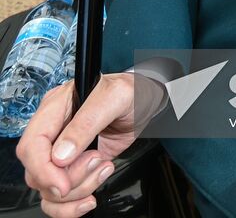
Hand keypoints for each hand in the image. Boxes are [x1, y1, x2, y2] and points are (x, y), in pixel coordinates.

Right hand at [17, 72, 163, 216]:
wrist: (143, 102)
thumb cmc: (130, 91)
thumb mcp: (113, 98)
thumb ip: (87, 123)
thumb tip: (60, 156)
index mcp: (55, 107)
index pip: (31, 145)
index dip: (43, 169)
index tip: (64, 184)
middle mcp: (53, 130)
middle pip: (36, 172)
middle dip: (67, 180)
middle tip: (96, 162)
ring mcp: (61, 151)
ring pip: (47, 190)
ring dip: (77, 190)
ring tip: (103, 166)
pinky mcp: (73, 168)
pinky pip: (58, 199)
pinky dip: (73, 205)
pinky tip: (93, 190)